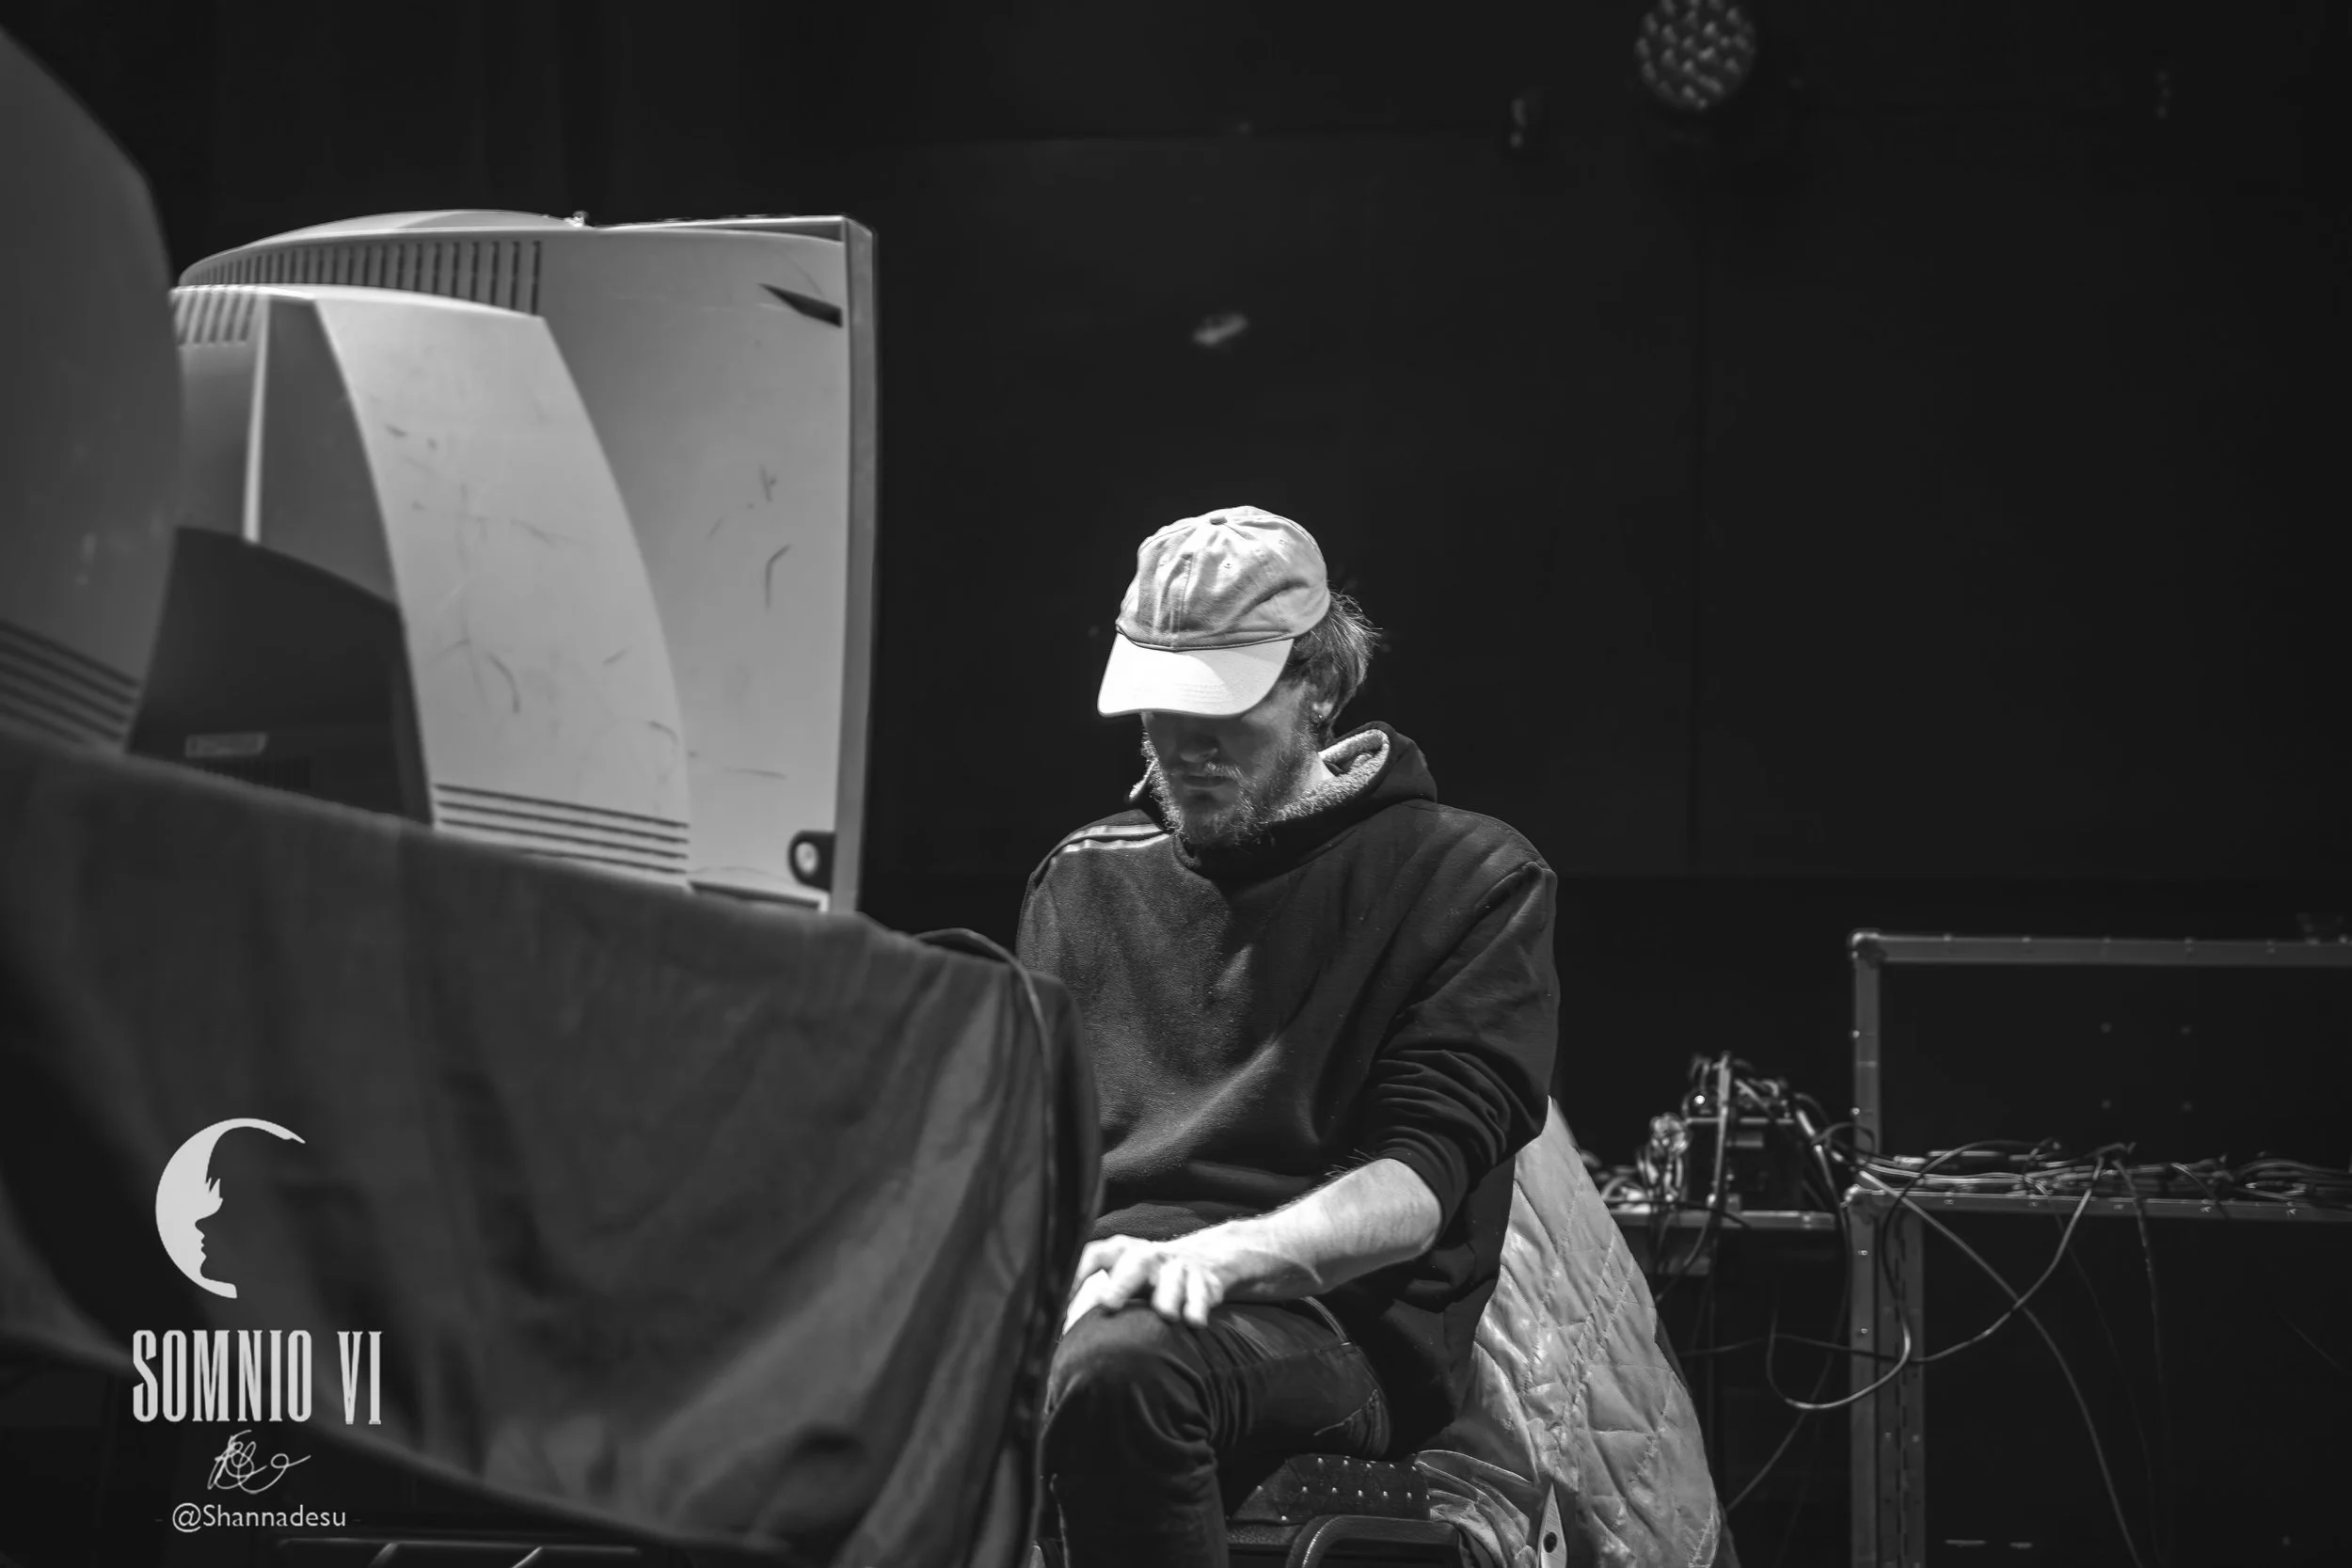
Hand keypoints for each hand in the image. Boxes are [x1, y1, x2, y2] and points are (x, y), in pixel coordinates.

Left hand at [1066, 1234, 1232, 1327]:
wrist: (1202, 1258)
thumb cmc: (1147, 1277)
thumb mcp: (1122, 1278)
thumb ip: (1093, 1299)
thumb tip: (1061, 1334)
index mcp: (1121, 1252)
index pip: (1094, 1255)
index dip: (1077, 1273)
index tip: (1061, 1300)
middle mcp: (1148, 1256)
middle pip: (1134, 1264)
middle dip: (1121, 1283)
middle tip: (1109, 1304)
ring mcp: (1177, 1267)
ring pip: (1172, 1277)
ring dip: (1167, 1295)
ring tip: (1166, 1314)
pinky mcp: (1203, 1280)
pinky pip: (1202, 1292)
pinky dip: (1197, 1306)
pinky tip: (1193, 1321)